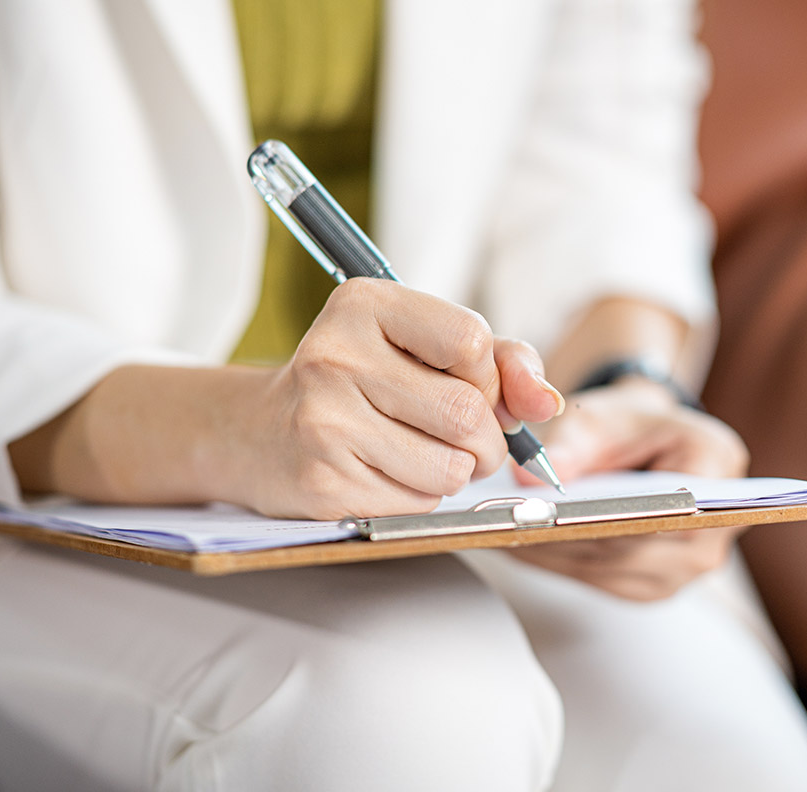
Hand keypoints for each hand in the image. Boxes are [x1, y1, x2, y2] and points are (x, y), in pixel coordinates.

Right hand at [235, 279, 562, 519]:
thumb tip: (547, 403)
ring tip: (420, 454)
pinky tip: (386, 475)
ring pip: (451, 468)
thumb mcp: (422, 345)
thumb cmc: (361, 383)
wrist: (259, 432)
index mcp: (364, 304)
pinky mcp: (322, 482)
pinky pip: (418, 503)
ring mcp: (324, 421)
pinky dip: (421, 497)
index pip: (472, 341)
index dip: (488, 376)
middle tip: (464, 439)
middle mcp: (336, 355)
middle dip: (486, 440)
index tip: (467, 384)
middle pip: (468, 414)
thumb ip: (500, 360)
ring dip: (455, 473)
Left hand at [506, 378, 749, 600]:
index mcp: (718, 462)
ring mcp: (689, 563)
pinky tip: (526, 545)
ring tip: (509, 535)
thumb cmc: (625, 423)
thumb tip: (528, 483)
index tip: (556, 515)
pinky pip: (604, 580)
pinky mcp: (656, 583)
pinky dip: (563, 563)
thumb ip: (567, 445)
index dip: (610, 516)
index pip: (667, 505)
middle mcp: (717, 522)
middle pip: (637, 545)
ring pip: (614, 569)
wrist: (640, 441)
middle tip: (514, 527)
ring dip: (560, 555)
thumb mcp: (596, 417)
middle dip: (572, 537)